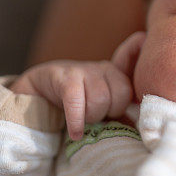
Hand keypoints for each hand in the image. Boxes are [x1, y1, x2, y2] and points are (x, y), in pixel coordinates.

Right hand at [10, 31, 145, 139]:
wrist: (34, 98)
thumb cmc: (74, 107)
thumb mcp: (101, 109)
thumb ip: (121, 114)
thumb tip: (141, 127)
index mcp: (115, 74)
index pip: (133, 69)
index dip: (137, 60)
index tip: (142, 42)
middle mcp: (102, 68)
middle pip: (121, 95)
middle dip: (109, 114)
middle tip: (95, 118)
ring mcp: (82, 70)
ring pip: (100, 100)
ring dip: (90, 119)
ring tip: (82, 122)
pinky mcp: (62, 77)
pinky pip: (75, 101)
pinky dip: (76, 121)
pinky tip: (75, 132)